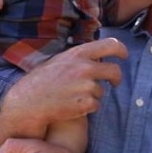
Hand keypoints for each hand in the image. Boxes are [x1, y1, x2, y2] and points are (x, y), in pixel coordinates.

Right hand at [3, 37, 127, 126]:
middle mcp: (85, 68)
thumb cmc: (41, 81)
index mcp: (78, 54)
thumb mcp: (60, 60)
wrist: (28, 102)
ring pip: (102, 91)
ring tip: (74, 96)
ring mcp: (86, 86)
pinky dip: (88, 107)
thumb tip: (98, 55)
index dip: (121, 50)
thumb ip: (79, 57)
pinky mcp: (86, 103)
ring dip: (93, 95)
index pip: (111, 45)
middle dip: (117, 78)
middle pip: (115, 71)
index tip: (124, 56)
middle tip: (115, 83)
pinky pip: (96, 105)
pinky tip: (73, 105)